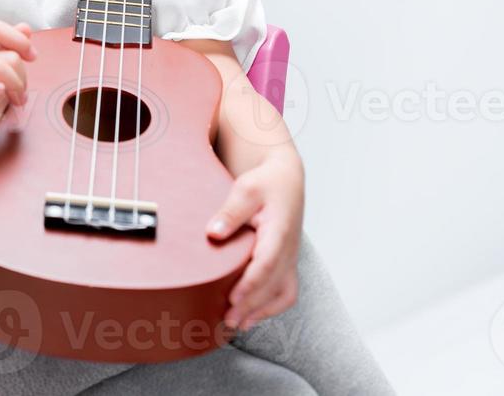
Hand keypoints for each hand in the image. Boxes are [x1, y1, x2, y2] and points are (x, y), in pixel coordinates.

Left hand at [207, 152, 304, 331]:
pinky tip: (252, 316)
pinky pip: (285, 291)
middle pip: (273, 285)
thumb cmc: (266, 184)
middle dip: (252, 306)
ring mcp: (290, 258)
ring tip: (238, 324)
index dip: (250, 284)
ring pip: (283, 293)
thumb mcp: (246, 189)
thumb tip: (213, 233)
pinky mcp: (286, 262)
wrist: (286, 180)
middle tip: (227, 320)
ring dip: (263, 311)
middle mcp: (288, 249)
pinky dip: (271, 307)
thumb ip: (230, 212)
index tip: (232, 299)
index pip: (266, 263)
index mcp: (280, 231)